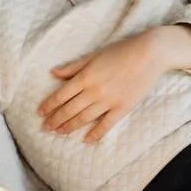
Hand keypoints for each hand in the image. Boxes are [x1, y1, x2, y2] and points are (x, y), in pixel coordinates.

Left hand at [39, 26, 190, 141]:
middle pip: (69, 109)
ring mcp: (109, 101)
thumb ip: (73, 67)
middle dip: (55, 120)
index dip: (49, 106)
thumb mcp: (94, 55)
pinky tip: (86, 140)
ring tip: (59, 133)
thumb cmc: (121, 51)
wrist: (150, 54)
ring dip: (69, 127)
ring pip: (84, 118)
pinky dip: (95, 133)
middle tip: (45, 128)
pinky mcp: (123, 108)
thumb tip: (53, 74)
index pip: (61, 95)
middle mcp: (94, 91)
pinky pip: (106, 124)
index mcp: (85, 77)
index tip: (40, 113)